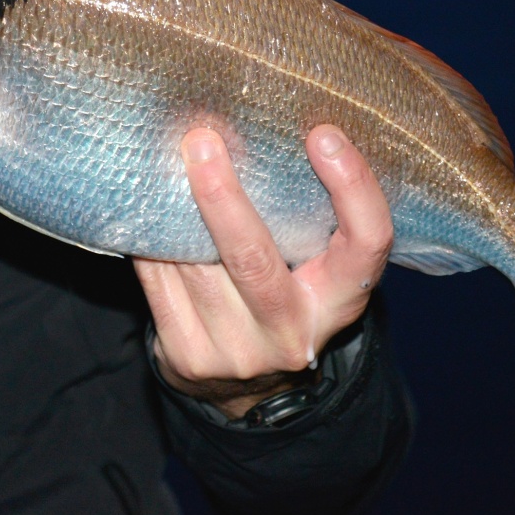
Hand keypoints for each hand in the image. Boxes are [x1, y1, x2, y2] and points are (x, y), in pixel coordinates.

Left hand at [133, 125, 392, 418]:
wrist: (248, 387)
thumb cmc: (285, 294)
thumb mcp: (312, 264)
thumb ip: (301, 216)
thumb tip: (257, 128)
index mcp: (339, 302)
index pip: (368, 244)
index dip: (353, 188)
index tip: (323, 134)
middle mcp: (293, 332)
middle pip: (254, 260)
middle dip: (222, 197)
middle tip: (200, 139)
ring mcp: (238, 351)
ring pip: (195, 267)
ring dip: (175, 213)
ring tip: (164, 161)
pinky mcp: (188, 357)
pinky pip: (158, 283)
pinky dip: (151, 240)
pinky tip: (146, 207)